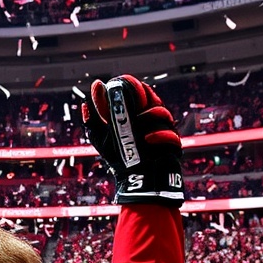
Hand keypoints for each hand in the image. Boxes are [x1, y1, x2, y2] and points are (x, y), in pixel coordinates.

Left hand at [81, 74, 182, 205]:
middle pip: (152, 98)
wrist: (136, 181)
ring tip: (139, 129)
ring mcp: (162, 130)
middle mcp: (150, 120)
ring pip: (161, 113)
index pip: (138, 93)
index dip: (132, 86)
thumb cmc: (118, 158)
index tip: (123, 81)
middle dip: (143, 96)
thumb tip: (89, 96)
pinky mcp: (172, 143)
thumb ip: (94, 117)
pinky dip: (157, 136)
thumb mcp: (101, 136)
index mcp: (135, 115)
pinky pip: (168, 133)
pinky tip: (148, 140)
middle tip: (134, 96)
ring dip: (148, 118)